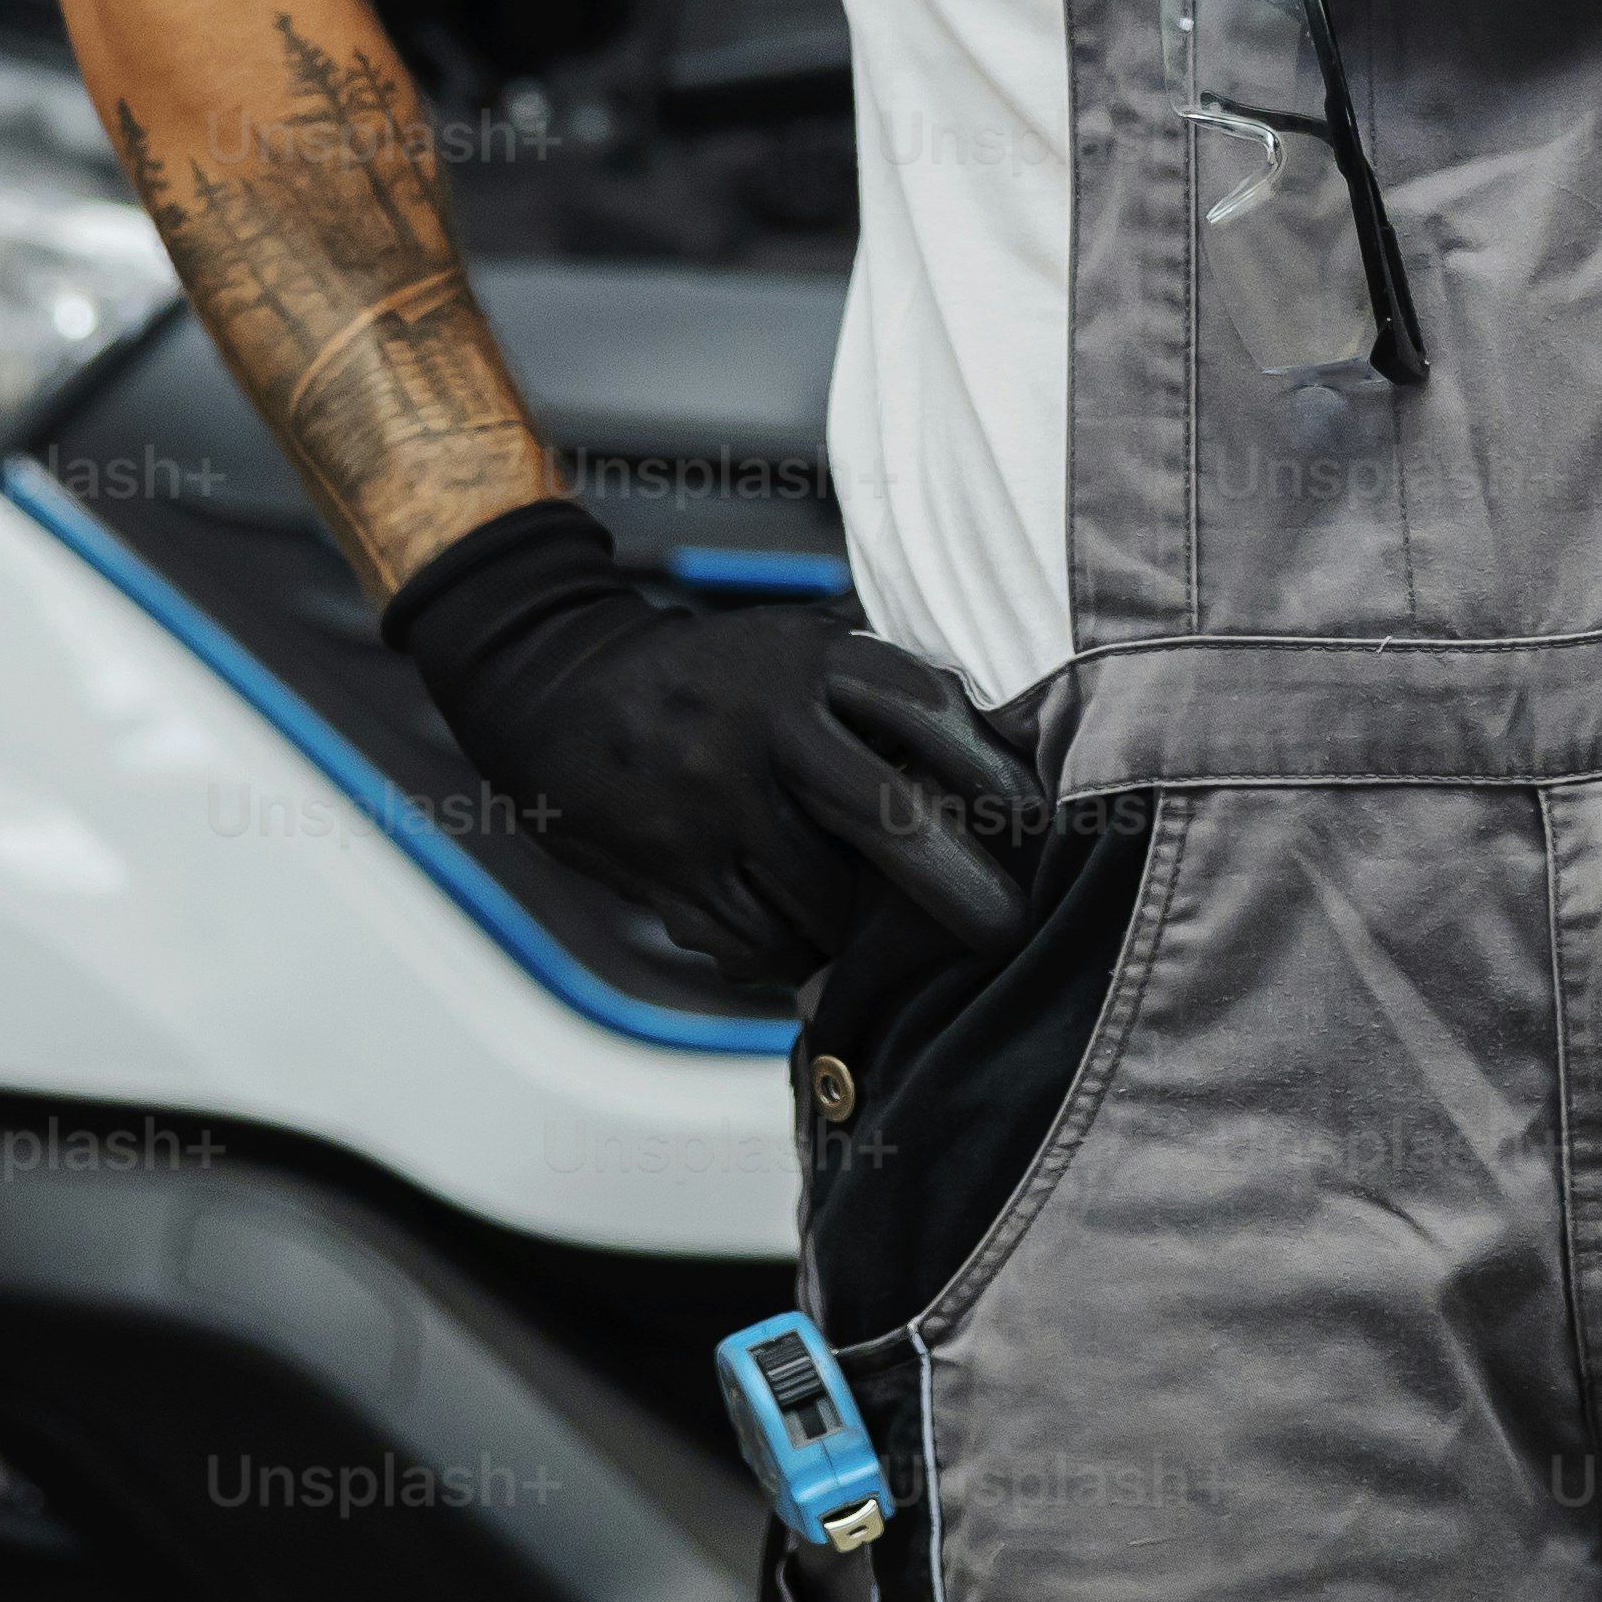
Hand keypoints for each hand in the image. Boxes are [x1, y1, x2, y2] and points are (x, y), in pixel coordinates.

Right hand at [382, 502, 1047, 981]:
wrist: (557, 686)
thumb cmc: (713, 677)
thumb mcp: (794, 647)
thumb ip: (878, 692)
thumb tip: (1000, 763)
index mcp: (808, 661)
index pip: (926, 712)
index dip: (993, 772)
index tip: (1044, 820)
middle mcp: (763, 728)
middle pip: (887, 821)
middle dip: (960, 889)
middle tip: (1010, 932)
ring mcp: (711, 804)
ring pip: (824, 903)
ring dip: (862, 932)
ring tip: (880, 934)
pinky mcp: (670, 871)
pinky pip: (760, 944)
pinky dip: (792, 955)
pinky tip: (798, 936)